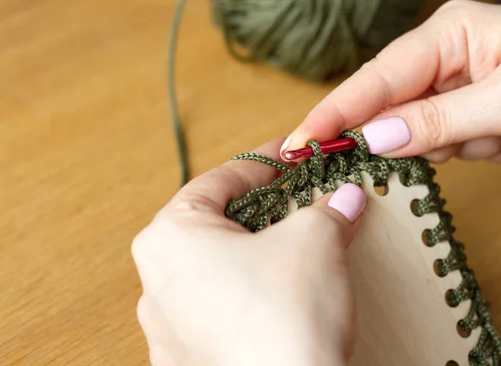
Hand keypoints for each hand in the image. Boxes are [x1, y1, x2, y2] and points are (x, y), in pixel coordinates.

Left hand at [131, 139, 366, 365]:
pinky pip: (218, 308)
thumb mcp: (314, 239)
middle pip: (216, 224)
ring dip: (256, 252)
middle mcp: (156, 281)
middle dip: (263, 209)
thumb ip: (327, 208)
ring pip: (216, 268)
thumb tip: (344, 198)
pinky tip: (280, 298)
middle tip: (301, 200)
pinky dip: (248, 293)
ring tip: (296, 248)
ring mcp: (167, 327)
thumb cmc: (285, 315)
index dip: (265, 162)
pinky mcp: (186, 360)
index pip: (221, 179)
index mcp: (169, 237)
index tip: (292, 156)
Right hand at [280, 0, 500, 162]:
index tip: (297, 145)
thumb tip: (371, 139)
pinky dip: (477, 148)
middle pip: (392, 107)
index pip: (375, 80)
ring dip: (458, 145)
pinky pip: (448, 141)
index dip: (335, 114)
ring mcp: (456, 81)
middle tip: (448, 144)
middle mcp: (444, 53)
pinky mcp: (468, 106)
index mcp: (447, 34)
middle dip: (414, 136)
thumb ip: (436, 122)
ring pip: (421, 132)